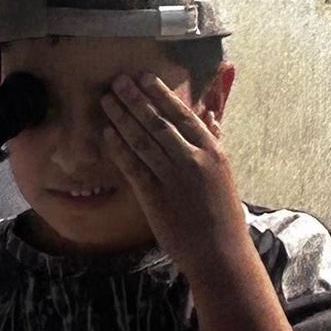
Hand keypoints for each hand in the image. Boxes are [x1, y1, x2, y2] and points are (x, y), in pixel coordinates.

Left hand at [99, 69, 245, 272]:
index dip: (161, 94)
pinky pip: (133, 167)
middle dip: (135, 99)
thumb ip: (214, 141)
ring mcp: (173, 178)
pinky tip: (107, 134)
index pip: (183, 114)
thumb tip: (211, 115)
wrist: (220, 253)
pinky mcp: (155, 197)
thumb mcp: (224, 173)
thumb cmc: (223, 214)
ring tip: (107, 100)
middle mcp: (192, 160)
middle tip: (118, 80)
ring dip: (122, 117)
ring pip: (142, 140)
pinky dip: (119, 148)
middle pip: (158, 122)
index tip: (145, 77)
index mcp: (212, 151)